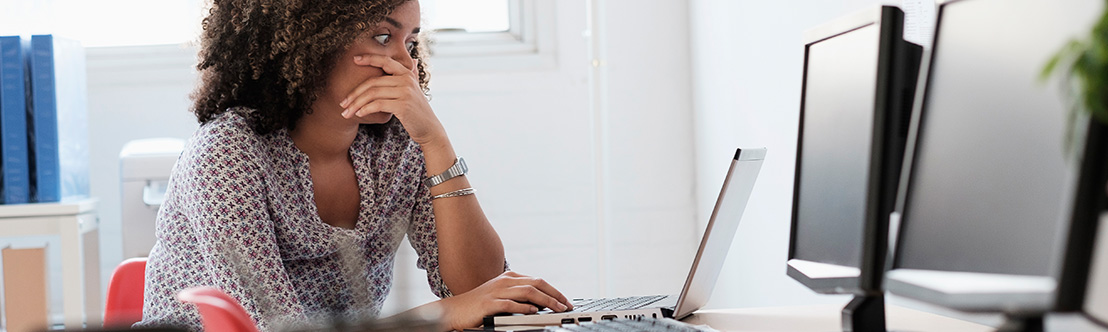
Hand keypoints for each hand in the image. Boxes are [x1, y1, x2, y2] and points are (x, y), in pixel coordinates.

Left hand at [340, 54, 445, 147]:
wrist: (430, 129)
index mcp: (407, 74)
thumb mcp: (416, 90)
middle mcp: (407, 80)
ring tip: (346, 112)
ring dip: (356, 104)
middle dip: (354, 94)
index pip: (385, 61)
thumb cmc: (418, 111)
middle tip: (343, 104)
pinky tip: (359, 114)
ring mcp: (405, 92)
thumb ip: (412, 75)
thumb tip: (414, 60)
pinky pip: (378, 104)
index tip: (354, 60)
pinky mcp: (403, 105)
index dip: (369, 59)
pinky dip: (365, 109)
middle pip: (373, 82)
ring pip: (373, 94)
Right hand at [438, 271, 573, 330]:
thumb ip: (519, 295)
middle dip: (555, 295)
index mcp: (509, 277)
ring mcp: (497, 291)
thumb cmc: (478, 304)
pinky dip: (524, 308)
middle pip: (537, 284)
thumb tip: (540, 303)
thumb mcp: (501, 295)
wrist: (454, 310)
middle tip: (566, 305)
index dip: (554, 291)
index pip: (538, 280)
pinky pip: (511, 304)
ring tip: (556, 309)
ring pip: (528, 292)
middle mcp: (505, 281)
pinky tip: (533, 312)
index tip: (565, 300)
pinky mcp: (489, 303)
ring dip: (545, 301)